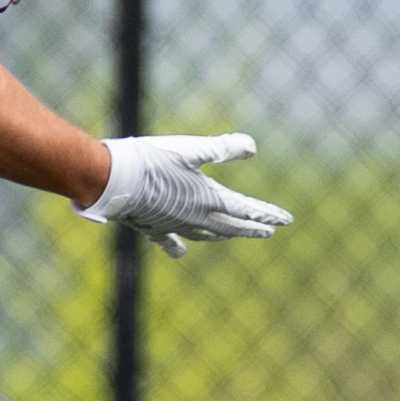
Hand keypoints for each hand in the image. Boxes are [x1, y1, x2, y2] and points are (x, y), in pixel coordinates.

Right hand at [73, 133, 292, 258]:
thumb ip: (224, 148)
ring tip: (231, 236)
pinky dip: (178, 246)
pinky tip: (180, 252)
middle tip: (268, 231)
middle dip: (252, 228)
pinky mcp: (154, 228)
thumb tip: (252, 148)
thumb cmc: (153, 159)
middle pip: (231, 226)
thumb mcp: (192, 148)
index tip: (286, 221)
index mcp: (209, 198)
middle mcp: (196, 217)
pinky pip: (170, 242)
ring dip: (223, 235)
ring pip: (206, 235)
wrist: (114, 181)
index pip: (246, 209)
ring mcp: (175, 226)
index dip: (267, 214)